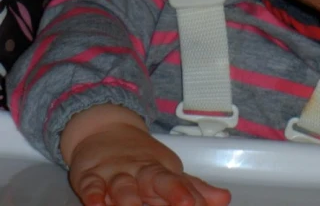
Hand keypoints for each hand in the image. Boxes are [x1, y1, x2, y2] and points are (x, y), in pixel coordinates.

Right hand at [65, 119, 230, 205]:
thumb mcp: (166, 171)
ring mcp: (114, 172)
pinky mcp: (89, 175)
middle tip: (183, 204)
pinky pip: (90, 184)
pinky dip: (92, 193)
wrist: (104, 128)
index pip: (175, 182)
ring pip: (121, 184)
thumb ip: (192, 188)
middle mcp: (138, 170)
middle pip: (153, 180)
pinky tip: (95, 203)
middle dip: (167, 192)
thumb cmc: (140, 159)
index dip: (184, 192)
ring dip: (127, 197)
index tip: (195, 204)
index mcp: (159, 171)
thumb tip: (224, 199)